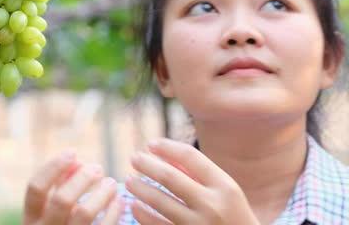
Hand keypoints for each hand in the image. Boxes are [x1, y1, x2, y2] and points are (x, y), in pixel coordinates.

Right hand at [24, 152, 123, 224]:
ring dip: (101, 193)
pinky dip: (114, 212)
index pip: (35, 188)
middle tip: (97, 168)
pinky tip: (120, 202)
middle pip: (61, 200)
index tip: (73, 152)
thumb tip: (75, 161)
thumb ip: (57, 188)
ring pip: (84, 214)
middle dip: (82, 179)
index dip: (54, 167)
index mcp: (30, 220)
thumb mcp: (48, 215)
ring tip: (112, 183)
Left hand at [127, 139, 261, 224]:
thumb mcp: (226, 192)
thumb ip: (199, 174)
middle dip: (146, 164)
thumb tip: (162, 155)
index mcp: (225, 187)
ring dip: (139, 187)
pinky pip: (155, 224)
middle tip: (134, 158)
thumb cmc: (231, 215)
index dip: (167, 147)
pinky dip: (141, 213)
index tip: (151, 144)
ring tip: (129, 181)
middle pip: (169, 177)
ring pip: (158, 201)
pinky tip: (135, 206)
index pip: (191, 156)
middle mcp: (212, 206)